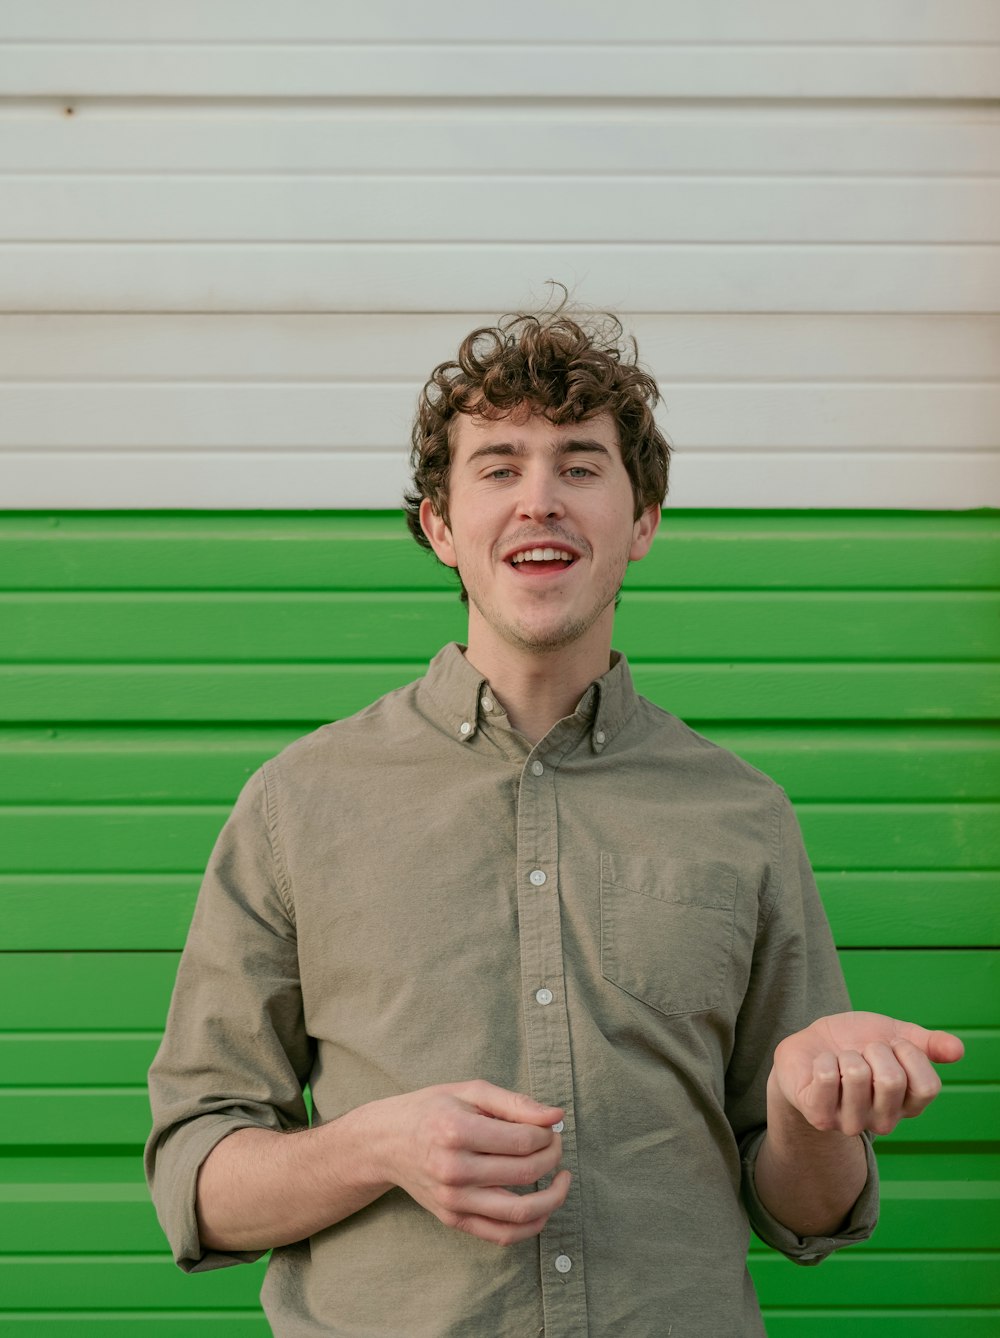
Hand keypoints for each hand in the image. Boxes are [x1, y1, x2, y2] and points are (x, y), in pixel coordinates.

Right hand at [375, 1080, 570, 1245]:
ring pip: (519, 1212)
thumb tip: (556, 1116)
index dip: (547, 1135)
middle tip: (555, 1144)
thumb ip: (514, 1102)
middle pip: (524, 1172)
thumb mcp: (469, 1092)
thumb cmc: (432, 1110)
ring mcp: (452, 1200)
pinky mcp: (453, 1220)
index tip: (550, 1128)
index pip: (522, 1141)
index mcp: (456, 1131)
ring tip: (562, 1180)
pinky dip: (531, 1226)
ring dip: (553, 1197)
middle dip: (552, 1157)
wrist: (387, 1142)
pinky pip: (501, 1235)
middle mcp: (453, 1169)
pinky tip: (543, 1206)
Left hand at [769, 1011, 963, 1136]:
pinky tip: (821, 1066)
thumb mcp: (895, 1035)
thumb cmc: (856, 1042)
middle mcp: (884, 1121)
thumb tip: (959, 1050)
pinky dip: (822, 1059)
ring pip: (856, 1075)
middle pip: (891, 1080)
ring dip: (846, 1054)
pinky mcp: (819, 1117)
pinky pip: (826, 1077)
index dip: (909, 1053)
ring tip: (840, 1060)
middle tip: (862, 1052)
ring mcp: (851, 1123)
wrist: (811, 1045)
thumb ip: (928, 1044)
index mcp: (908, 1105)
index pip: (928, 1086)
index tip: (893, 1044)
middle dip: (873, 1050)